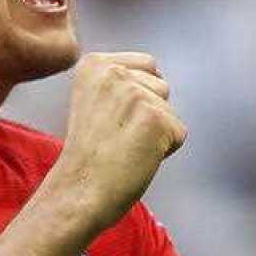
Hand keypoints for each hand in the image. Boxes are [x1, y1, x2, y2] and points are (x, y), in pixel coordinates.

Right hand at [47, 52, 186, 231]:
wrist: (77, 192)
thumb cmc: (88, 155)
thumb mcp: (94, 100)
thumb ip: (121, 82)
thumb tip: (159, 77)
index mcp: (94, 64)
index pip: (147, 64)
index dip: (138, 97)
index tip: (109, 121)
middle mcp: (114, 72)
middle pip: (161, 85)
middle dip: (149, 113)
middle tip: (116, 137)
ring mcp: (135, 94)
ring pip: (171, 110)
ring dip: (157, 131)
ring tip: (125, 148)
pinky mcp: (155, 119)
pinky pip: (179, 133)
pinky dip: (165, 150)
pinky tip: (136, 159)